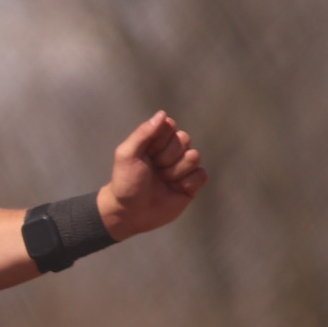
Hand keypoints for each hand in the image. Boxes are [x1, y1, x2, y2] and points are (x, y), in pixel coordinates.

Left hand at [96, 112, 206, 239]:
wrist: (129, 212)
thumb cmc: (126, 182)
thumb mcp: (127, 154)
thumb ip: (143, 133)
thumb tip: (163, 114)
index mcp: (155, 141)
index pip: (170, 127)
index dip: (159, 141)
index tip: (146, 153)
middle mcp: (171, 151)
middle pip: (184, 139)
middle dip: (167, 157)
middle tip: (154, 170)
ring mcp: (182, 167)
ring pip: (194, 156)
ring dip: (176, 171)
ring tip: (162, 181)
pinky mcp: (191, 184)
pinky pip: (202, 175)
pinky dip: (187, 183)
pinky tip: (175, 189)